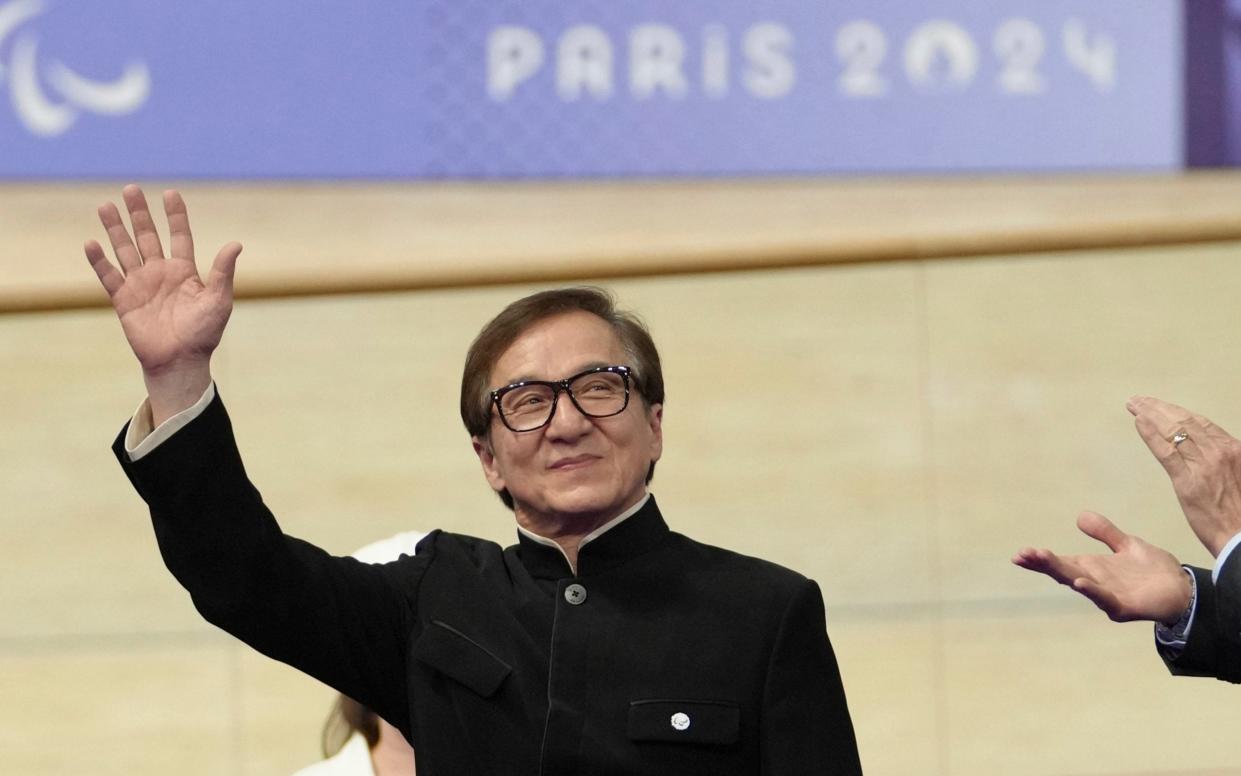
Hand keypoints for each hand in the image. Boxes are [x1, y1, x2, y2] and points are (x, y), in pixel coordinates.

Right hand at [85, 185, 240, 421]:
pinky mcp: (124, 300)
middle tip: (130, 188)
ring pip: (125, 250)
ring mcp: (140, 285)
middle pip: (147, 236)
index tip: (170, 193)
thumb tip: (236, 243)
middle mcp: (160, 273)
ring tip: (105, 206)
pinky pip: (109, 276)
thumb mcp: (219, 300)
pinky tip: (91, 243)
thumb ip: (223, 272)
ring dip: (115, 229)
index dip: (175, 215)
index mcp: (184, 271)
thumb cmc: (204, 333)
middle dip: (139, 214)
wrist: (180, 362)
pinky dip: (99, 261)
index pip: (179, 236)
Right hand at [1013, 512, 1190, 623]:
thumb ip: (1105, 532)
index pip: (1060, 562)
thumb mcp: (1127, 544)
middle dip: (1042, 564)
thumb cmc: (1155, 570)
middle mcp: (1095, 582)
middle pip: (1063, 571)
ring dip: (1060, 572)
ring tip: (1042, 559)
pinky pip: (1104, 598)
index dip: (1040, 558)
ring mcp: (1107, 596)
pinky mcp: (1123, 608)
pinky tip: (1079, 581)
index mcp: (1092, 568)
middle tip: (1022, 555)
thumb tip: (1080, 516)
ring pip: (1078, 582)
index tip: (1020, 553)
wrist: (1184, 589)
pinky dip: (1091, 590)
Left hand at [1127, 396, 1240, 556]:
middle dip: (1159, 407)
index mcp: (1234, 449)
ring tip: (1134, 405)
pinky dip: (1151, 434)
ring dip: (1150, 414)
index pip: (1201, 422)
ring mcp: (1203, 465)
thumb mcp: (1239, 475)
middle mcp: (1219, 452)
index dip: (1178, 411)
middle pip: (1184, 421)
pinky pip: (1166, 451)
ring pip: (1174, 431)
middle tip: (1140, 400)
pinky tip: (1138, 422)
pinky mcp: (1188, 481)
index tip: (1160, 404)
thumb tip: (1208, 451)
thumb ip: (1225, 461)